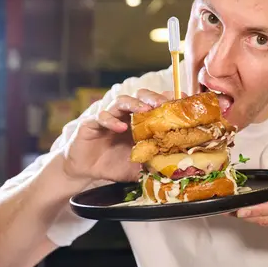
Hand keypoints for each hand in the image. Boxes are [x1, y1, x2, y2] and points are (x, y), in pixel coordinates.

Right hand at [62, 89, 176, 182]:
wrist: (85, 170)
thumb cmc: (113, 165)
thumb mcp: (138, 167)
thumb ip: (154, 164)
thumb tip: (176, 170)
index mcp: (139, 122)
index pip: (155, 105)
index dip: (167, 100)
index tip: (181, 100)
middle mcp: (125, 115)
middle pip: (140, 96)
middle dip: (152, 97)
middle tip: (163, 104)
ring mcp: (109, 117)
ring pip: (121, 101)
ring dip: (134, 104)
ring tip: (145, 110)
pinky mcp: (91, 123)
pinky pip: (101, 117)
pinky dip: (111, 120)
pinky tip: (120, 127)